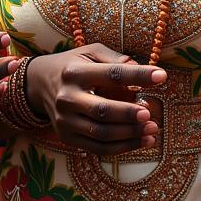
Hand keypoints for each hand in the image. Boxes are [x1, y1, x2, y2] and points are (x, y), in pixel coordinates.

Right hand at [25, 43, 164, 155]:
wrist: (39, 84)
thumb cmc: (73, 65)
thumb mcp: (90, 52)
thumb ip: (115, 59)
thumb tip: (142, 69)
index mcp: (74, 72)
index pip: (111, 74)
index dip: (137, 75)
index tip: (162, 76)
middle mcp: (67, 97)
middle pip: (102, 110)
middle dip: (128, 114)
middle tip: (150, 112)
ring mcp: (65, 121)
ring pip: (101, 133)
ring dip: (130, 134)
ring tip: (152, 128)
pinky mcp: (67, 137)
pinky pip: (98, 148)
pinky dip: (123, 148)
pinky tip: (142, 141)